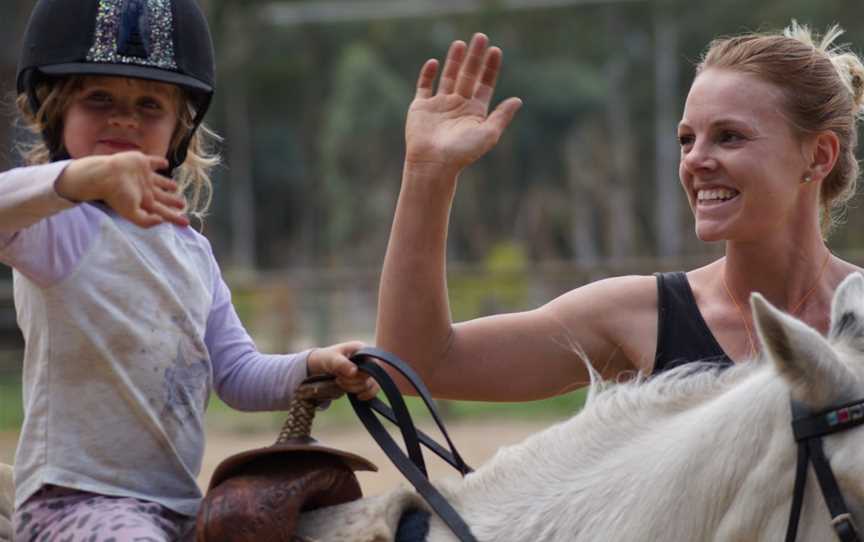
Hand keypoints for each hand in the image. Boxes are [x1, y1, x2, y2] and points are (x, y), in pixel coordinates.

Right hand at [56, 152, 188, 227]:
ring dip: (169, 184)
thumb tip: (162, 221)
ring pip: (161, 182)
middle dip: (173, 202)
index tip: (186, 223)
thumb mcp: (131, 213)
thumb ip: (146, 221)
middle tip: (183, 204)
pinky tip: (165, 164)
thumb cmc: (117, 195)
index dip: (175, 218)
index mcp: (146, 202)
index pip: (164, 212)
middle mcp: (147, 189)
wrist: (105, 175)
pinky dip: (161, 163)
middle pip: (164, 198)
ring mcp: (145, 176)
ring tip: (176, 187)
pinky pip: (155, 162)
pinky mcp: (143, 162)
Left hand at [307, 341, 379, 400]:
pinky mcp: (364, 381)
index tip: (348, 374)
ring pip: (370, 384)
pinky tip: (357, 396)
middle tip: (338, 378)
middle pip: (371, 375)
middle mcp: (367, 359)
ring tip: (340, 382)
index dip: (362, 372)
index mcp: (362, 349)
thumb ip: (341, 363)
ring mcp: (366, 371)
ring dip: (354, 388)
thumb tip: (354, 372)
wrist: (319, 367)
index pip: (373, 362)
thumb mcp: (330, 359)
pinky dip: (365, 395)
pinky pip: (372, 390)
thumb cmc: (325, 358)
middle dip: (353, 381)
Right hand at [405, 33, 522, 173]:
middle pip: (468, 75)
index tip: (496, 50)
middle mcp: (458, 106)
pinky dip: (427, 74)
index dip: (490, 68)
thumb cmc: (463, 153)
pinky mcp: (421, 108)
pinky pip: (424, 87)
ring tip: (460, 43)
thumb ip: (502, 116)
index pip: (485, 85)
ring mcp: (439, 105)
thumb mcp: (488, 134)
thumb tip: (518, 100)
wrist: (433, 163)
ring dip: (454, 60)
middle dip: (475, 57)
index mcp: (474, 112)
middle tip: (481, 37)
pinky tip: (434, 62)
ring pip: (448, 77)